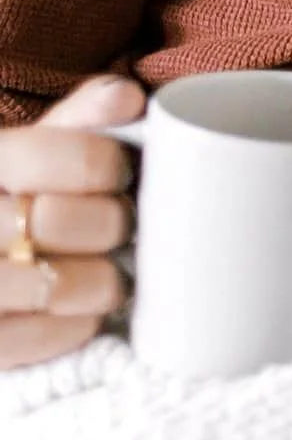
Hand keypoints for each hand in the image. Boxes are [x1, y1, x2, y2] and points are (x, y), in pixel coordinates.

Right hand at [0, 75, 138, 368]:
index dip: (105, 165)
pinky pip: (32, 341)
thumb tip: (127, 98)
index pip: (52, 154)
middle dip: (108, 225)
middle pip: (57, 221)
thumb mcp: (32, 153)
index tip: (122, 175)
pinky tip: (78, 312)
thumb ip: (78, 121)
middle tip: (121, 229)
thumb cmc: (16, 198)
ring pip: (53, 285)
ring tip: (108, 275)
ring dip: (100, 282)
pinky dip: (72, 327)